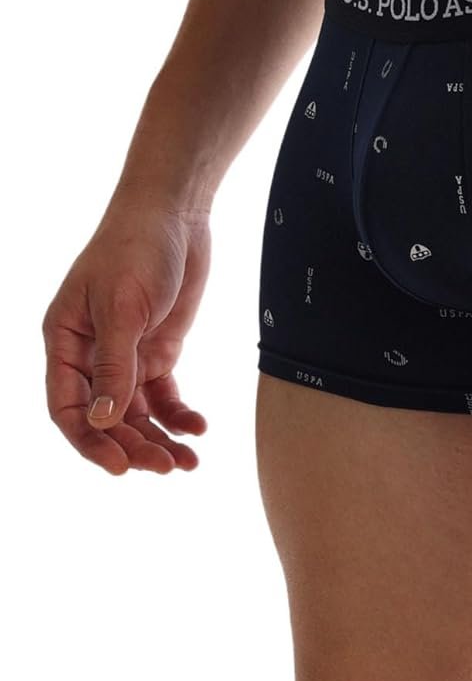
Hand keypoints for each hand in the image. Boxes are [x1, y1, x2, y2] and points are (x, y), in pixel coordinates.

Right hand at [42, 197, 211, 474]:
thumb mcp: (122, 308)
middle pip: (105, 418)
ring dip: (159, 439)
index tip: (119, 467)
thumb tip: (102, 421)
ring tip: (188, 462)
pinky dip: (179, 414)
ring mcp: (125, 354)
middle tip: (166, 467)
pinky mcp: (157, 349)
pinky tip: (198, 428)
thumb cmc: (136, 248)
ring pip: (137, 413)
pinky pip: (164, 395)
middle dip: (133, 446)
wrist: (175, 213)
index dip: (89, 441)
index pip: (66, 407)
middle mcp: (90, 354)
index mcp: (64, 341)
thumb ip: (114, 366)